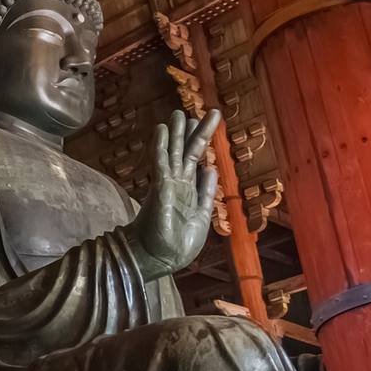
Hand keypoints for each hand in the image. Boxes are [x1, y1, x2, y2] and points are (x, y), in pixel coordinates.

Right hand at [127, 109, 220, 281]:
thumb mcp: (201, 216)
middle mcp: (178, 185)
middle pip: (185, 153)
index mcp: (190, 192)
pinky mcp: (160, 187)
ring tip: (178, 113)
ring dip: (176, 133)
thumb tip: (210, 168)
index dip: (199, 147)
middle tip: (190, 113)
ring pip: (174, 152)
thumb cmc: (179, 245)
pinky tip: (162, 128)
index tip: (201, 129)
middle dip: (190, 133)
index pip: (195, 164)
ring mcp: (168, 184)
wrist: (161, 258)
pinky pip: (161, 161)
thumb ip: (206, 192)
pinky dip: (161, 144)